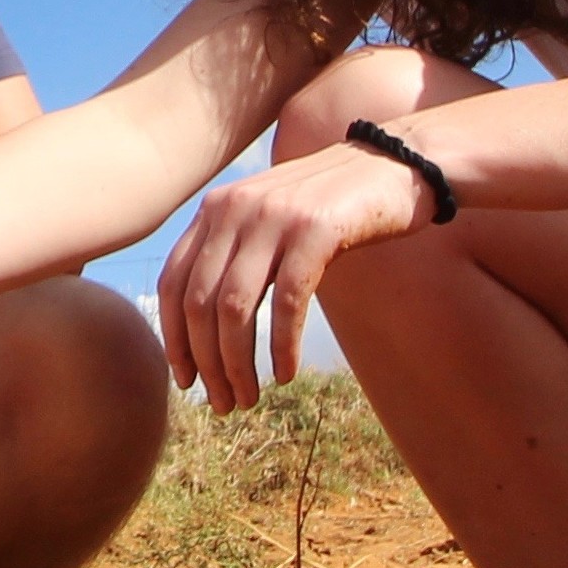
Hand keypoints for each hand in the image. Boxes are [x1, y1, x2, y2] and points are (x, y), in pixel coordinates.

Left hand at [159, 141, 425, 413]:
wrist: (394, 163)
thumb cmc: (331, 205)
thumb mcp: (270, 221)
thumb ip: (236, 254)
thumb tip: (207, 323)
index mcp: (215, 210)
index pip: (173, 285)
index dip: (175, 340)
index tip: (187, 381)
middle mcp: (234, 210)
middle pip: (199, 304)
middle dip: (207, 363)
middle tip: (224, 403)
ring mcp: (274, 217)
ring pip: (234, 308)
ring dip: (238, 364)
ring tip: (249, 397)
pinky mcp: (316, 229)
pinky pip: (287, 302)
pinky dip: (281, 346)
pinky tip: (286, 374)